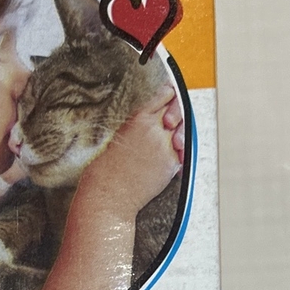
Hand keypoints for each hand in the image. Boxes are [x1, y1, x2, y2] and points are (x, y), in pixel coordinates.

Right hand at [78, 85, 181, 218]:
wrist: (109, 194)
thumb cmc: (106, 170)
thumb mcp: (120, 136)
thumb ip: (139, 125)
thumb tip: (155, 121)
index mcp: (138, 118)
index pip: (164, 95)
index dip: (169, 96)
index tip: (170, 96)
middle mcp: (154, 129)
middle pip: (177, 109)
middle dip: (177, 114)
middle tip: (171, 121)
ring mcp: (165, 145)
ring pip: (183, 130)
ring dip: (179, 132)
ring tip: (171, 140)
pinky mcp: (172, 162)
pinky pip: (183, 152)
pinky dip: (179, 152)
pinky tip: (171, 155)